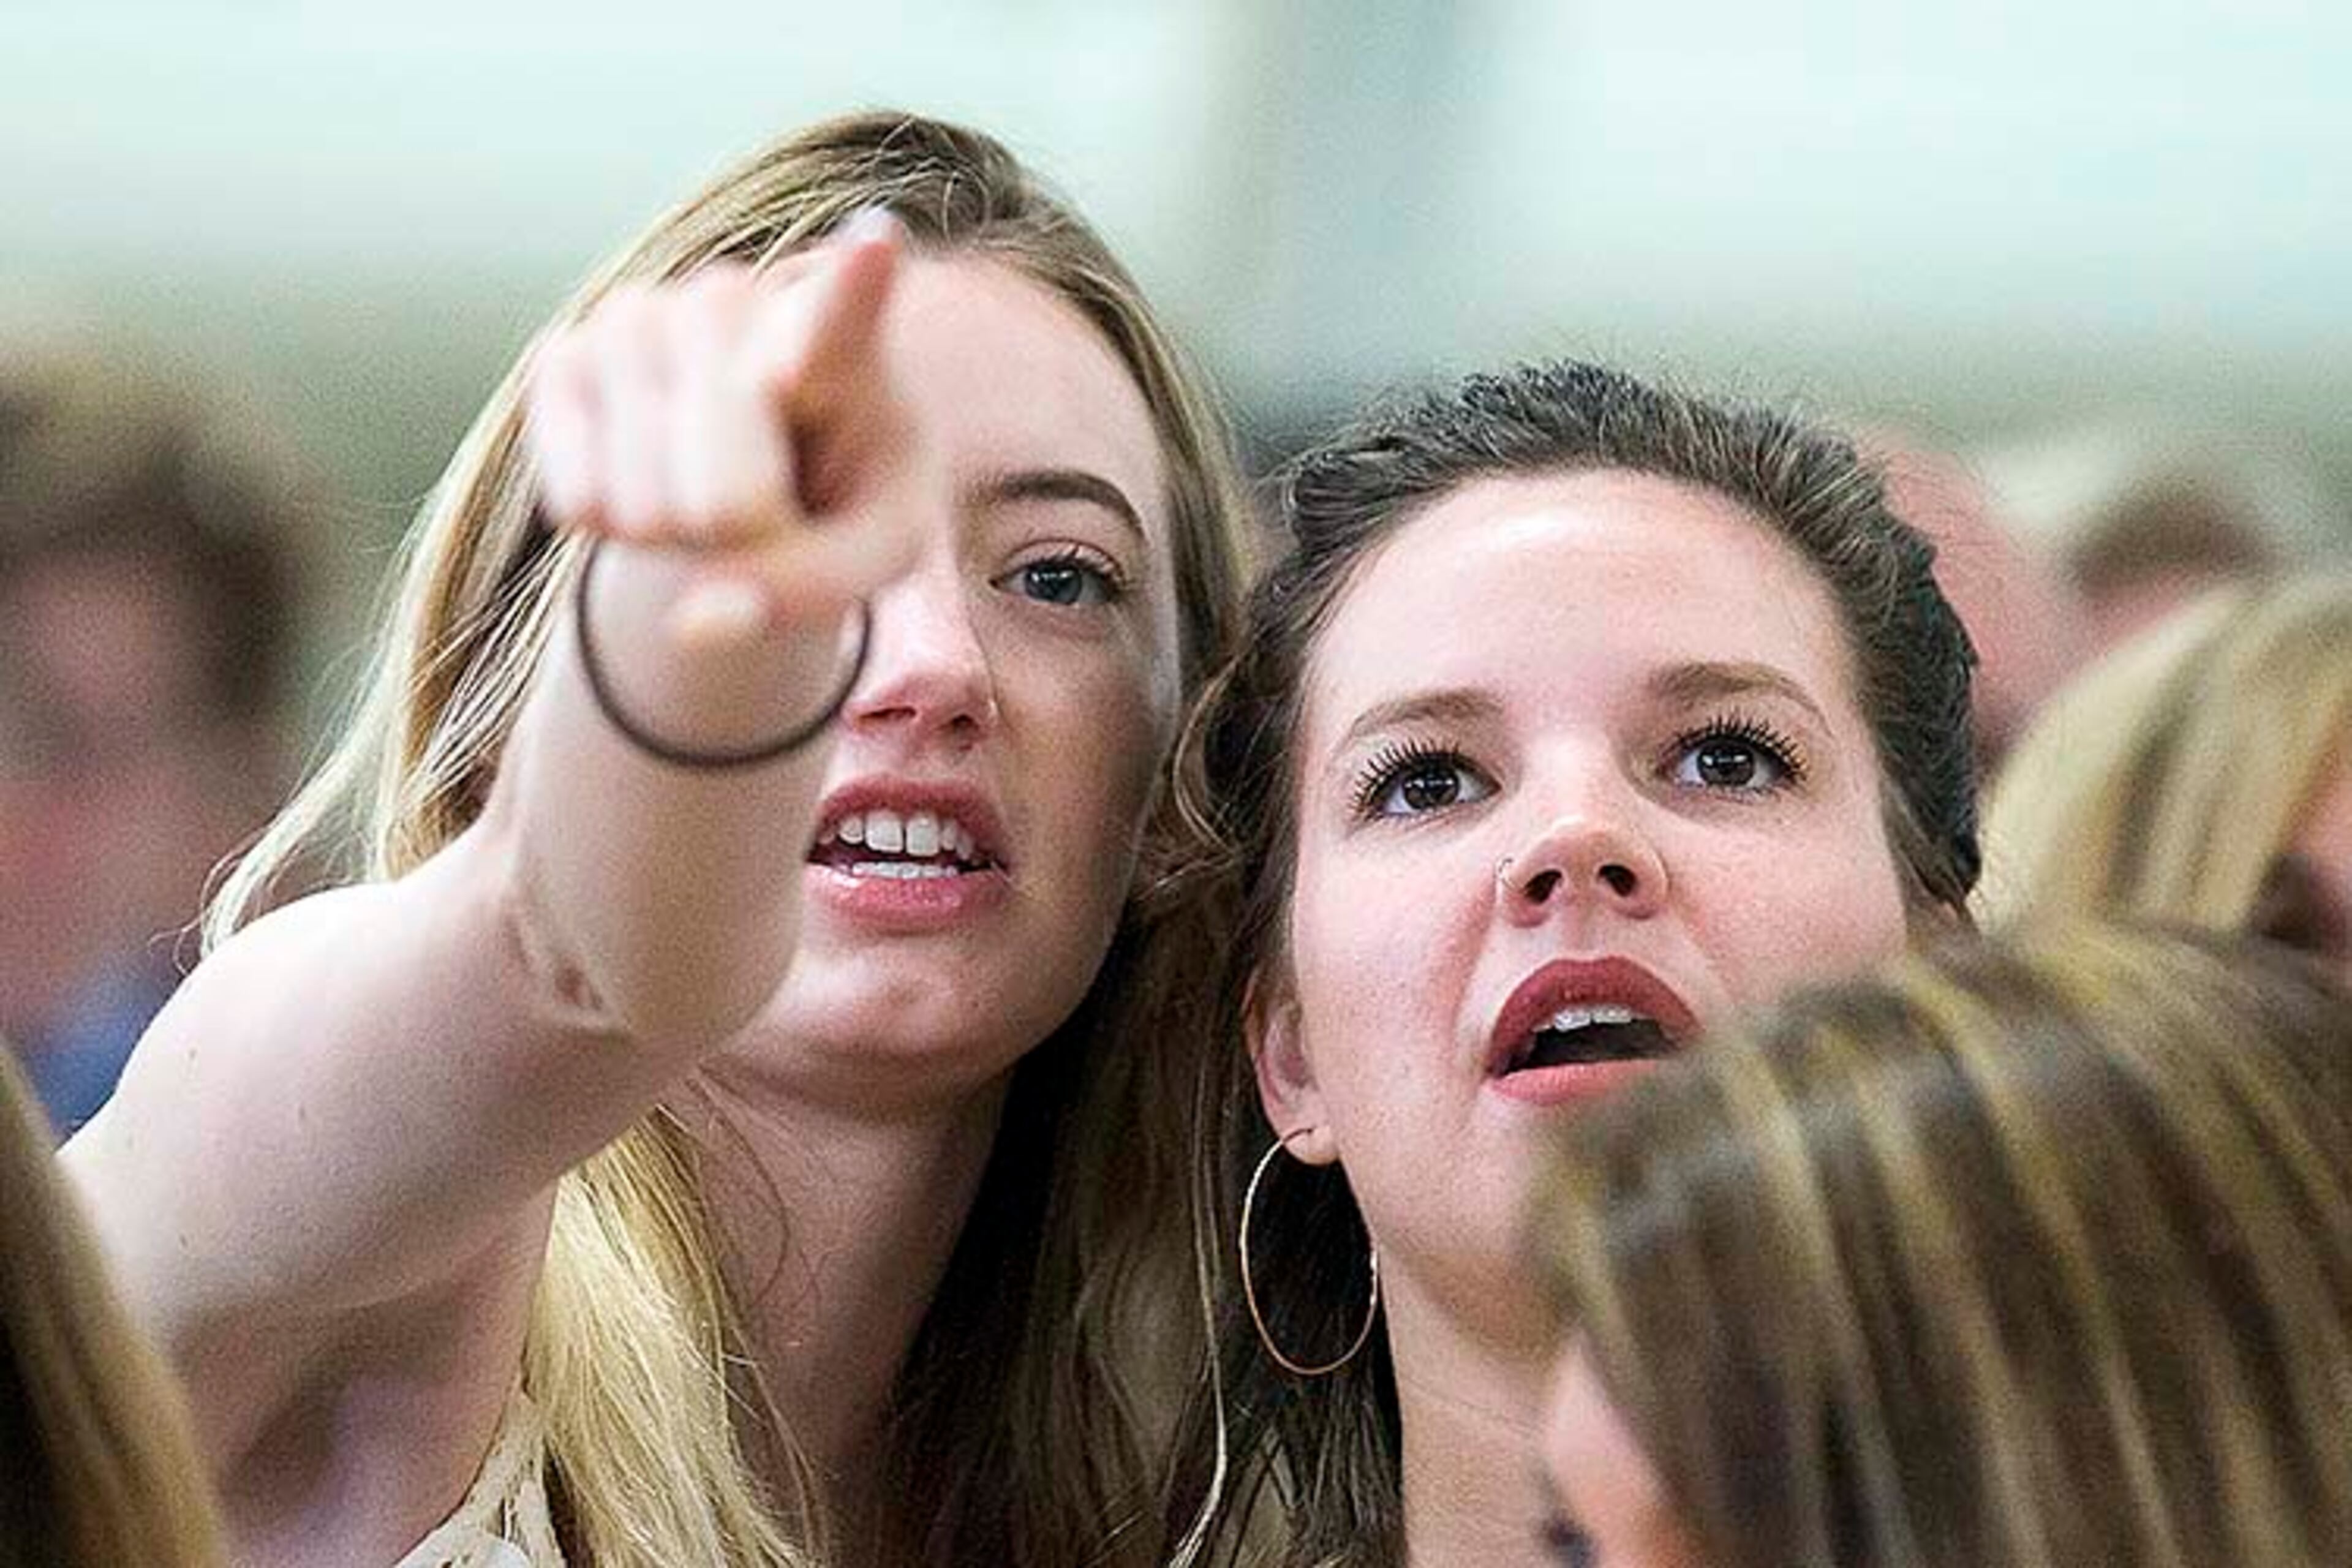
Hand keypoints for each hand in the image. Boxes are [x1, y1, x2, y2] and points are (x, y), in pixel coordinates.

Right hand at [525, 211, 935, 646]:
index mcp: (841, 344)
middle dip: (746, 541)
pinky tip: (645, 477)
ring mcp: (639, 319)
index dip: (855, 283)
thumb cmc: (845, 496)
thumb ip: (815, 593)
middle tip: (769, 501)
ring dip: (679, 536)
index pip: (845, 315)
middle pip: (730, 499)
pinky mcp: (562, 357)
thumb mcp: (876, 556)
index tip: (878, 245)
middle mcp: (735, 305)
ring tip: (709, 480)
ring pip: (646, 506)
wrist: (765, 457)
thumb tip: (694, 625)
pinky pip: (580, 500)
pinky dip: (615, 529)